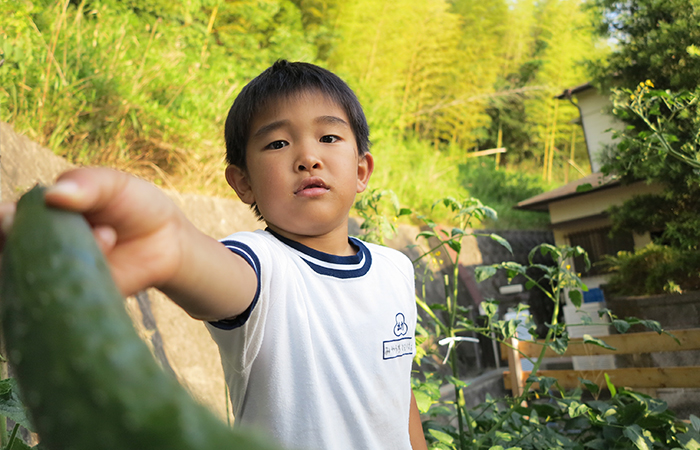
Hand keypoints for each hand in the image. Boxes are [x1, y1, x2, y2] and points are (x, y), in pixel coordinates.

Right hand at [1, 167, 256, 320]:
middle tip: (42, 235)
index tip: (8, 217)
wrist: (169, 241)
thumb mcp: (113, 184)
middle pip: (8, 252)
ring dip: (53, 264)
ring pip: (29, 280)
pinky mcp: (77, 299)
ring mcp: (57, 275)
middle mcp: (41, 247)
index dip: (3, 220)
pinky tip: (97, 268)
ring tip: (103, 237)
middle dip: (13, 245)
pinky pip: (60, 300)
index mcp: (42, 214)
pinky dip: (70, 289)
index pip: (7, 219)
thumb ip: (86, 183)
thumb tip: (53, 193)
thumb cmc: (136, 206)